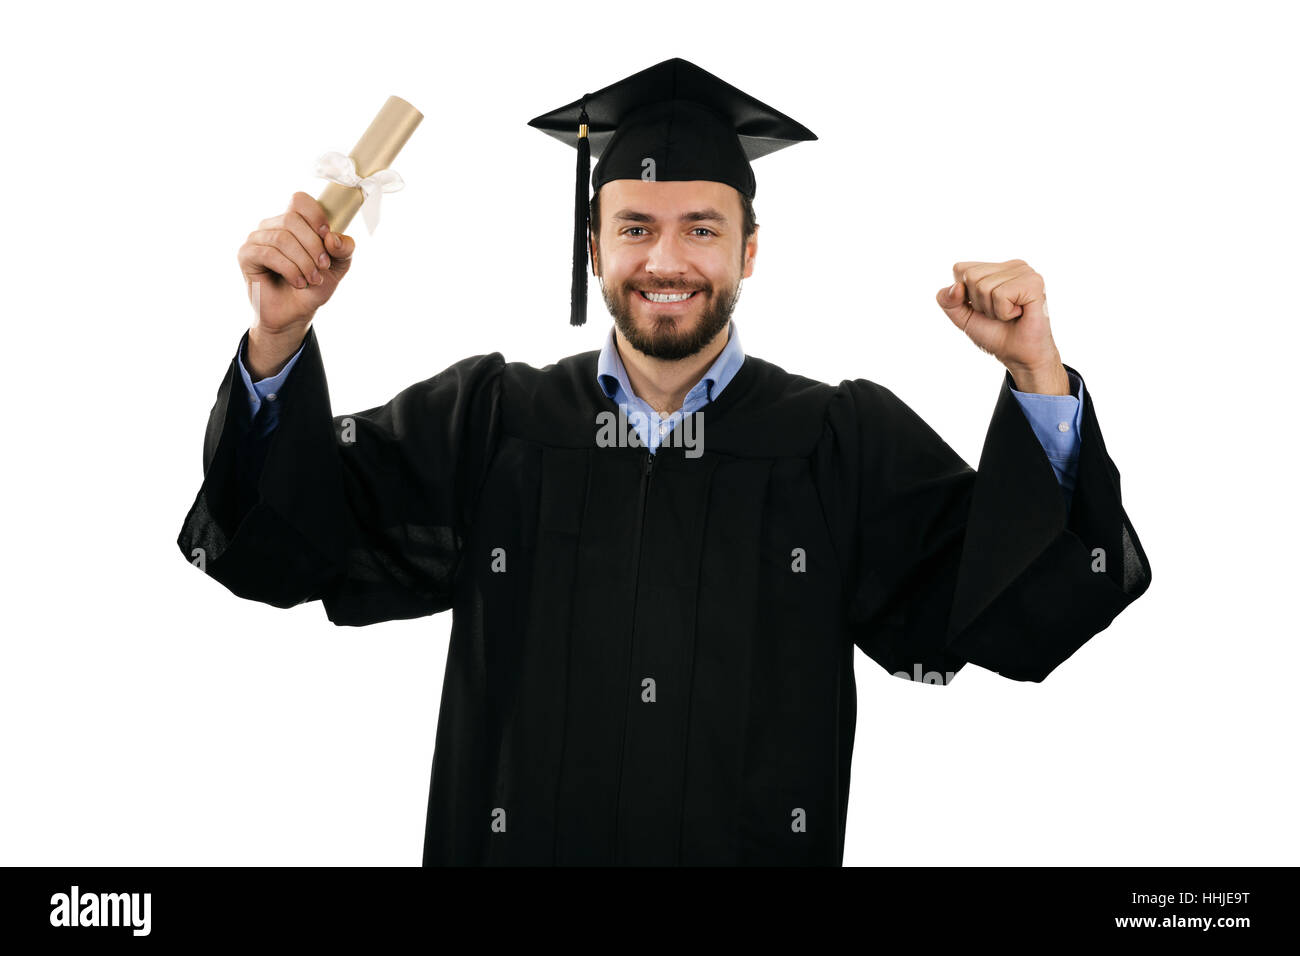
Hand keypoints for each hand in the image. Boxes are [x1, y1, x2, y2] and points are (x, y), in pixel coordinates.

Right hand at [237, 192, 355, 376]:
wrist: (296, 313)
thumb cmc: (314, 286)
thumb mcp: (338, 267)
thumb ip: (344, 249)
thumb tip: (332, 238)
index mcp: (295, 222)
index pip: (299, 200)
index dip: (315, 215)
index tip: (327, 237)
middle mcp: (273, 226)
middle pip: (292, 219)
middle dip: (313, 246)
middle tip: (323, 268)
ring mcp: (257, 239)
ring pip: (282, 238)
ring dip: (303, 262)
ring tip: (312, 279)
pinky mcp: (246, 255)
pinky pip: (268, 254)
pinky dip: (289, 270)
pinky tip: (298, 282)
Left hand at [935, 259, 1066, 392]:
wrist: (1019, 356)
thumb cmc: (995, 334)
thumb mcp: (963, 316)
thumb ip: (947, 300)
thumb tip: (957, 287)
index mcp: (996, 268)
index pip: (960, 269)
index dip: (963, 295)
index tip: (984, 308)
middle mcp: (1012, 265)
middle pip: (970, 276)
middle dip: (978, 303)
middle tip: (999, 313)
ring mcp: (1025, 271)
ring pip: (984, 286)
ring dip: (992, 310)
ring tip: (1010, 315)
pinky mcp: (1034, 282)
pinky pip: (1000, 294)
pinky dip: (1004, 312)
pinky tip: (1019, 314)